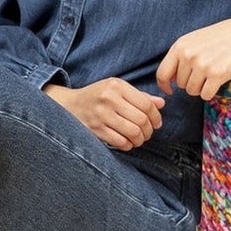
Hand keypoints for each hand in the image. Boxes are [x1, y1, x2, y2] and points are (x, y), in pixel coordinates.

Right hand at [43, 76, 164, 149]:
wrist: (69, 105)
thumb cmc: (98, 96)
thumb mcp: (117, 89)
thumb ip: (140, 96)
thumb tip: (161, 103)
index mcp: (117, 85)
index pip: (146, 104)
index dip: (156, 116)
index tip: (157, 123)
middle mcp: (109, 98)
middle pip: (141, 119)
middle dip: (149, 131)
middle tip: (148, 133)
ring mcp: (101, 115)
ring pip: (133, 132)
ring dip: (140, 139)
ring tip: (139, 139)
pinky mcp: (95, 129)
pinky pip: (120, 141)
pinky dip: (128, 145)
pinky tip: (127, 142)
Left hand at [156, 9, 230, 101]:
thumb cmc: (221, 36)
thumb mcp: (195, 40)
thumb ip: (180, 56)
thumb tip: (170, 80)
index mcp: (180, 46)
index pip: (162, 73)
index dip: (164, 85)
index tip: (170, 90)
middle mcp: (188, 56)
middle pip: (180, 84)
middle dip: (190, 82)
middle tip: (204, 72)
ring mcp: (202, 65)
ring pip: (192, 91)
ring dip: (201, 88)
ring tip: (211, 74)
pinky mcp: (217, 75)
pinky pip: (205, 95)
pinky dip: (210, 92)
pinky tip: (218, 80)